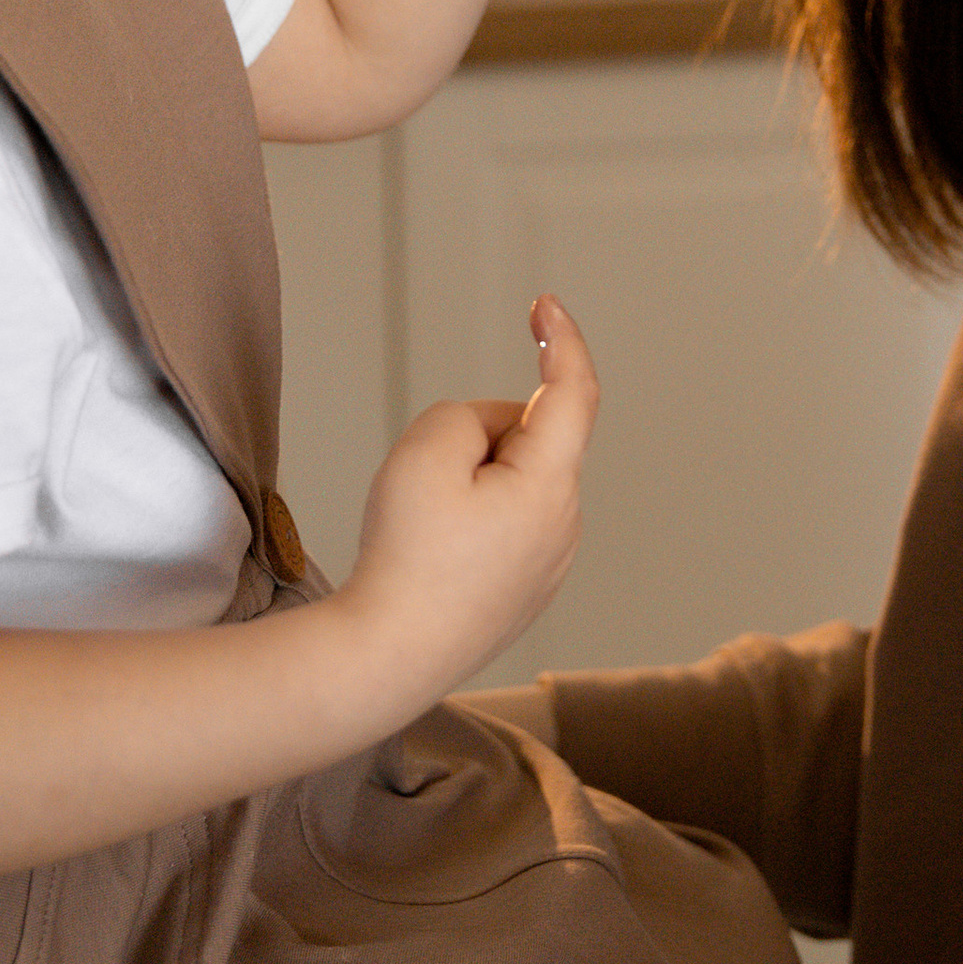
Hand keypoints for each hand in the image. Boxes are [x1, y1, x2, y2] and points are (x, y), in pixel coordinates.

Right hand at [339, 298, 598, 702]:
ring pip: (513, 482)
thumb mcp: (426, 449)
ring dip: (471, 480)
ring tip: (426, 531)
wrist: (389, 657)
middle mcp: (566, 524)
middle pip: (530, 438)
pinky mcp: (528, 589)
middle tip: (424, 479)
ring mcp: (550, 563)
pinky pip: (504, 523)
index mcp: (550, 486)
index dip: (561, 339)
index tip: (545, 305)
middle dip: (478, 435)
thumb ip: (470, 414)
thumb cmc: (406, 556)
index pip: (573, 391)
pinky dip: (471, 518)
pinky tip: (435, 558)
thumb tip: (498, 434)